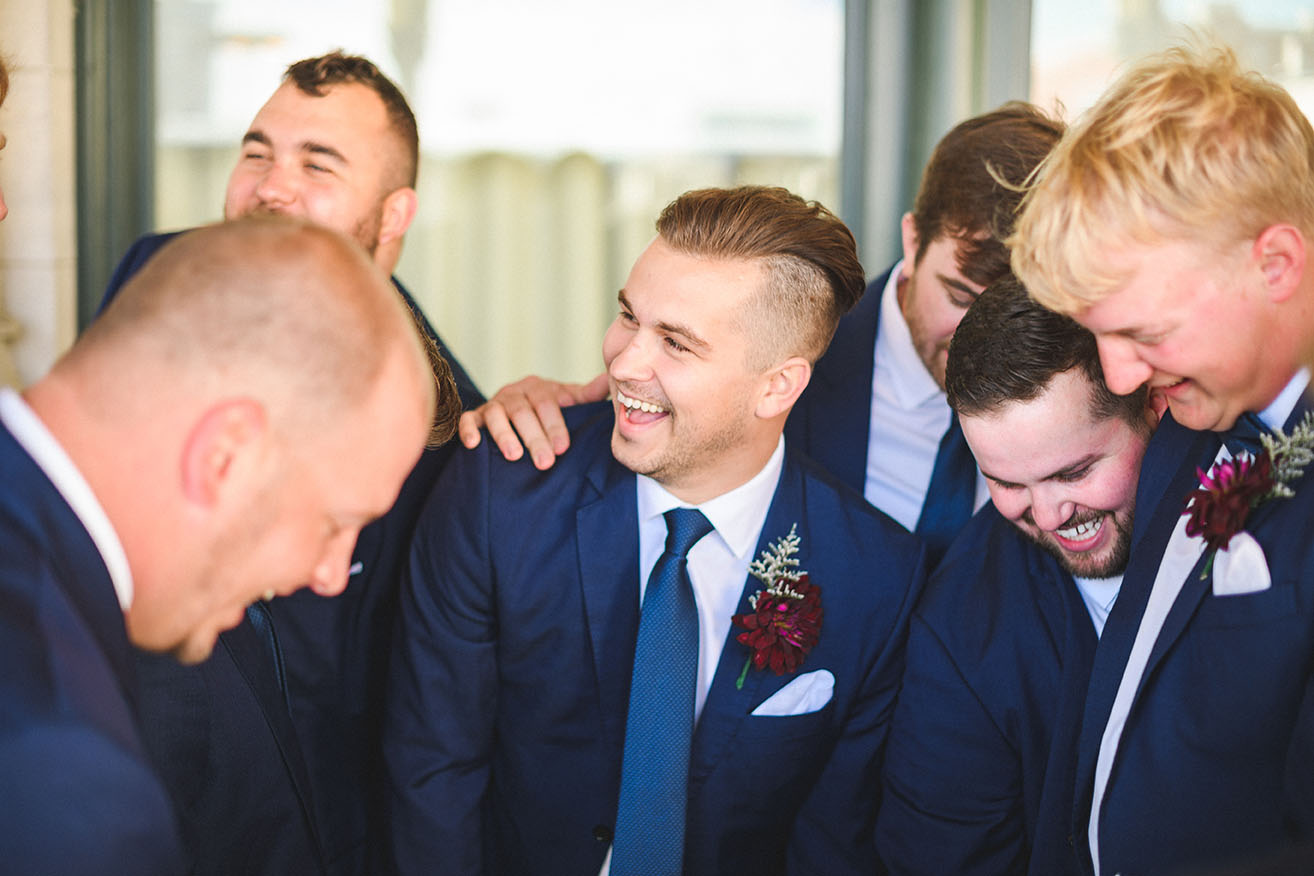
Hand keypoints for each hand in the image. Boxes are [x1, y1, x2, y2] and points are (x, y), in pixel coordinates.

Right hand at [458, 373, 608, 468]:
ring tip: (514, 456)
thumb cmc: (547, 409)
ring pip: (496, 415)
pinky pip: (468, 420)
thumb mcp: (567, 400)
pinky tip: (473, 445)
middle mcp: (515, 392)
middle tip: (545, 462)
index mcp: (538, 388)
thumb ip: (586, 395)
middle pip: (523, 412)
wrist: (517, 407)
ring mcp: (493, 403)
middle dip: (534, 437)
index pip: (547, 404)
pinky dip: (469, 430)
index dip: (555, 425)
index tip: (563, 448)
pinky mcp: (475, 416)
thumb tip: (609, 381)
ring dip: (504, 435)